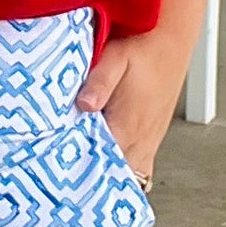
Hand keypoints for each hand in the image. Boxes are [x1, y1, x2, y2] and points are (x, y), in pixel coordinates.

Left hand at [73, 28, 190, 186]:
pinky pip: (140, 170)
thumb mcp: (115, 57)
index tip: (54, 175)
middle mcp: (140, 140)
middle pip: (112, 176)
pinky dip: (124, 175)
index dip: (75, 169)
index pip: (98, 161)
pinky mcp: (152, 139)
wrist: (171, 42)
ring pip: (128, 177)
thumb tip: (84, 105)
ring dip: (107, 178)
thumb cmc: (140, 47)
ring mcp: (149, 142)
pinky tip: (107, 174)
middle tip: (61, 184)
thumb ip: (99, 82)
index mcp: (127, 126)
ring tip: (80, 183)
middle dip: (88, 180)